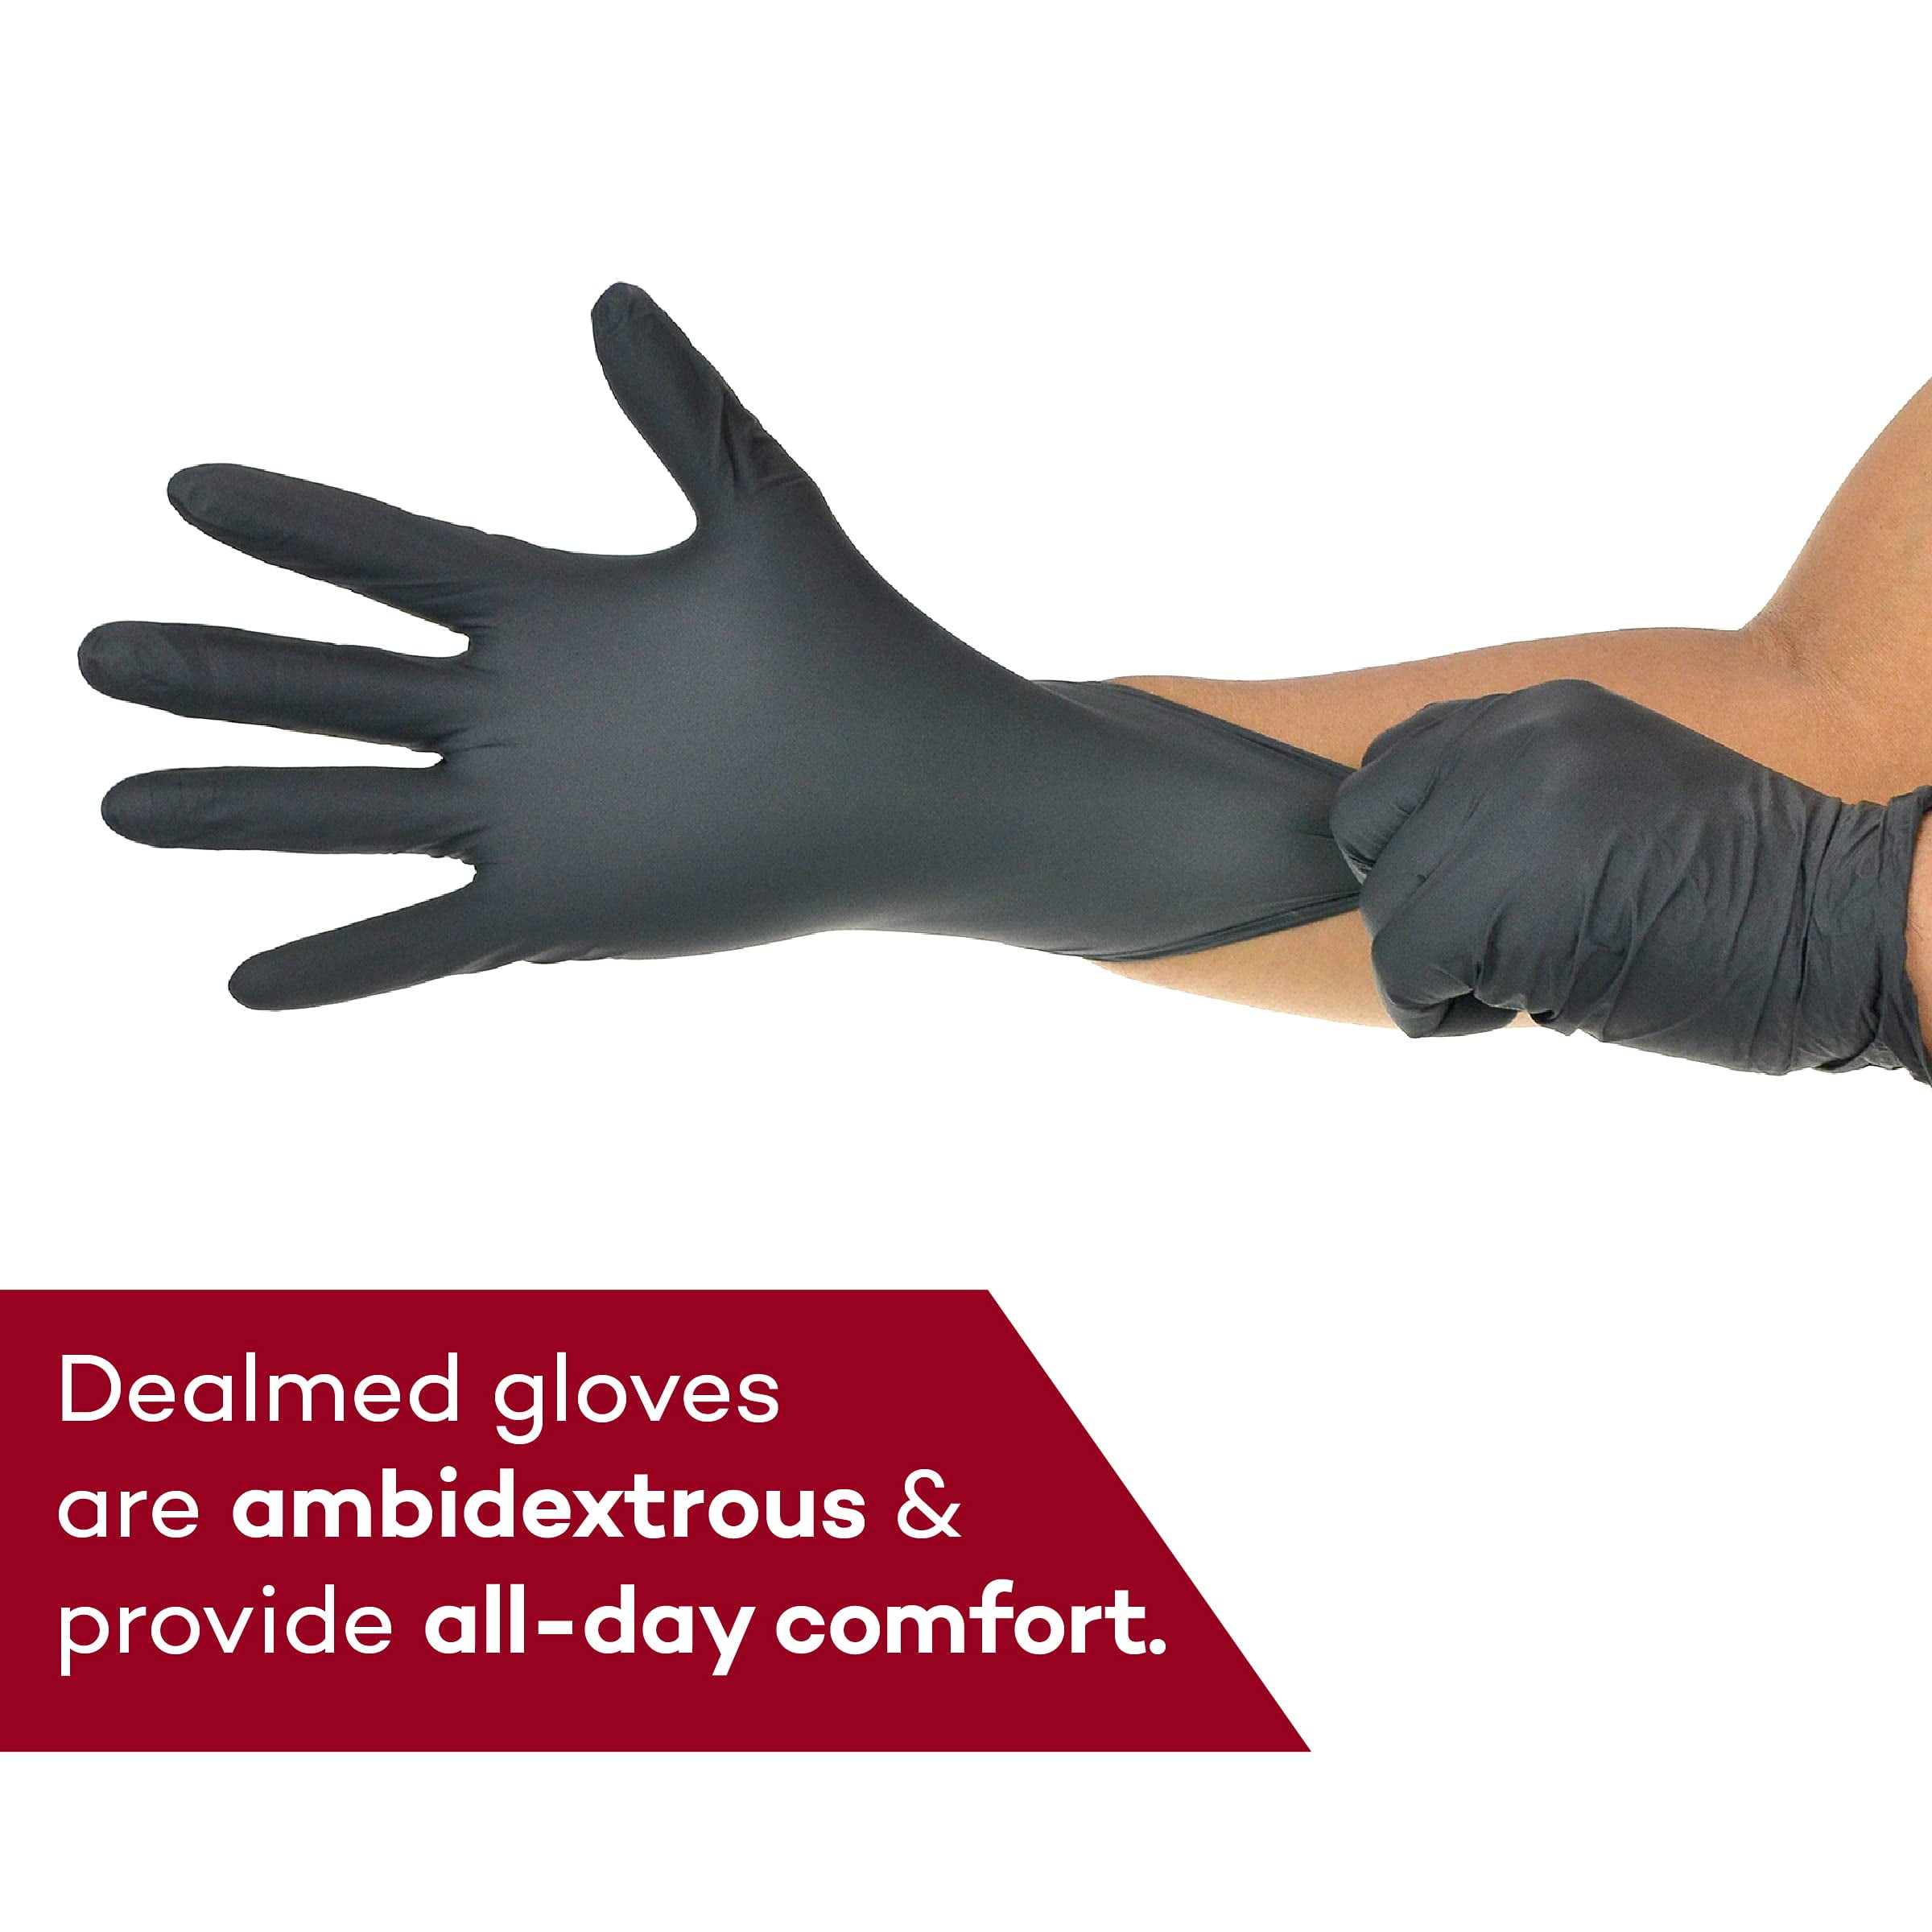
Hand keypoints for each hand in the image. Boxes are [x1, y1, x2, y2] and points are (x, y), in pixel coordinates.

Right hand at [82, 284, 1355, 1008]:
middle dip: (218, 671)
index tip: (188, 489)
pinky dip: (344, 960)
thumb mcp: (761, 511)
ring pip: (349, 812)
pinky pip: (426, 937)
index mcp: (544, 610)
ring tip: (119, 803)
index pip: (389, 561)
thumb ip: (683, 413)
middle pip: (332, 687)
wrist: (909, 787)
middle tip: (94, 652)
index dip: (294, 528)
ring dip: (238, 808)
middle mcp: (510, 713)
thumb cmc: (853, 646)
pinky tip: (246, 982)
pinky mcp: (557, 908)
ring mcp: (524, 815)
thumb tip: (607, 293)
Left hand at [1330, 680, 1931, 1078]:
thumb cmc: (1739, 887)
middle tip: (1502, 944)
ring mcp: (1503, 816)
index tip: (1460, 891)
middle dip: (1419, 907)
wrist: (1841, 925)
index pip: (1392, 763)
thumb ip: (1512, 798)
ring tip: (1537, 972)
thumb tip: (1413, 857)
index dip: (1405, 844)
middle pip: (1370, 837)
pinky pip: (1405, 974)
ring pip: (1386, 913)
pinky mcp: (1501, 904)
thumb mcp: (1610, 795)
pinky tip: (1522, 1007)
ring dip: (1441, 966)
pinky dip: (1441, 1014)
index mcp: (1537, 711)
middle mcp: (1508, 743)